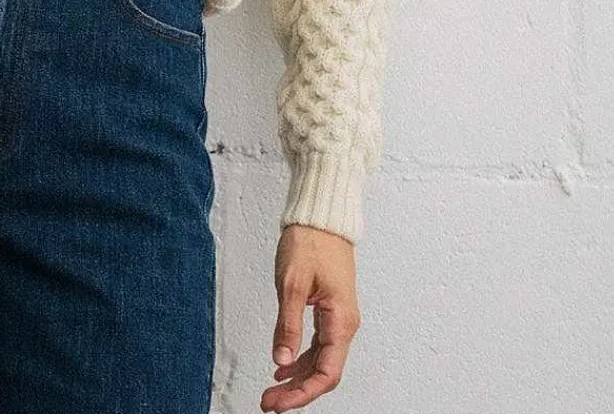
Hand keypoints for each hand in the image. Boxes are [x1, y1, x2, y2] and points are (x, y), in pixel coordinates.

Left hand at [262, 223, 359, 409]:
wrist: (322, 218)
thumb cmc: (311, 243)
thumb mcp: (292, 285)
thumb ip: (288, 325)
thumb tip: (281, 358)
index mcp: (340, 321)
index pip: (326, 372)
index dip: (302, 393)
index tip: (278, 402)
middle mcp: (344, 324)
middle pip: (324, 372)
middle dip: (297, 391)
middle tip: (269, 402)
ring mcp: (339, 319)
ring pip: (321, 361)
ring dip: (297, 378)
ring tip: (272, 389)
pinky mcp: (330, 312)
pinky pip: (319, 346)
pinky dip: (300, 359)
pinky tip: (282, 365)